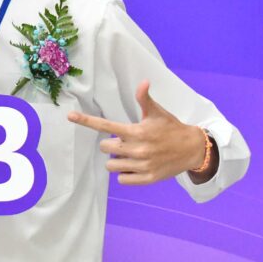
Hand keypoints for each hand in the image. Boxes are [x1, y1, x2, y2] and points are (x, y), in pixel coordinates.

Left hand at [67, 79, 206, 184]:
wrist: (192, 149)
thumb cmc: (172, 128)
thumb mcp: (158, 112)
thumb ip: (145, 99)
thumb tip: (143, 82)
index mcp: (136, 131)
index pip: (106, 126)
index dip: (86, 121)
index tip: (70, 116)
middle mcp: (137, 149)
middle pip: (105, 148)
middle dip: (111, 145)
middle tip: (125, 142)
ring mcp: (142, 165)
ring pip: (111, 166)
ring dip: (117, 160)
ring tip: (130, 155)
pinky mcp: (147, 179)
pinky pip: (122, 179)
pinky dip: (125, 174)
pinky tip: (135, 166)